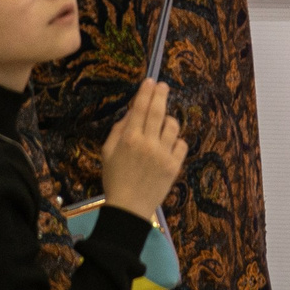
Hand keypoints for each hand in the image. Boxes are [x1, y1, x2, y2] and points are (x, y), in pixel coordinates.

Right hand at [100, 79, 186, 220]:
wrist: (129, 208)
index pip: (140, 108)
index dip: (146, 92)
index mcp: (129, 139)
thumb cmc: (114, 178)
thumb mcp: (107, 152)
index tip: (150, 81)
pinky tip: (169, 144)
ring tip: (163, 123)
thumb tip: (133, 111)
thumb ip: (119, 129)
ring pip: (173, 126)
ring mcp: (163, 155)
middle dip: (161, 95)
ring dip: (168, 120)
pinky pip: (181, 144)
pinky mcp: (174, 166)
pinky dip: (176, 141)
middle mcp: (148, 143)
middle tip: (163, 86)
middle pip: (158, 111)